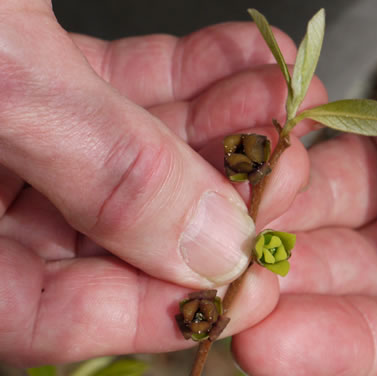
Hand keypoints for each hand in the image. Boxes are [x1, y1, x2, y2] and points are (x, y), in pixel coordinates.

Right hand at [0, 0, 327, 365]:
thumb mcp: (0, 73)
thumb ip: (105, 171)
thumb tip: (212, 250)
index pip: (53, 314)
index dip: (158, 312)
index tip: (251, 289)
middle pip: (109, 236)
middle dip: (211, 203)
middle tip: (283, 174)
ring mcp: (6, 131)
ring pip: (131, 160)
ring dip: (217, 132)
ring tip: (282, 105)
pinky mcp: (33, 71)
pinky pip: (123, 92)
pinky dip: (188, 78)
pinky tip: (246, 63)